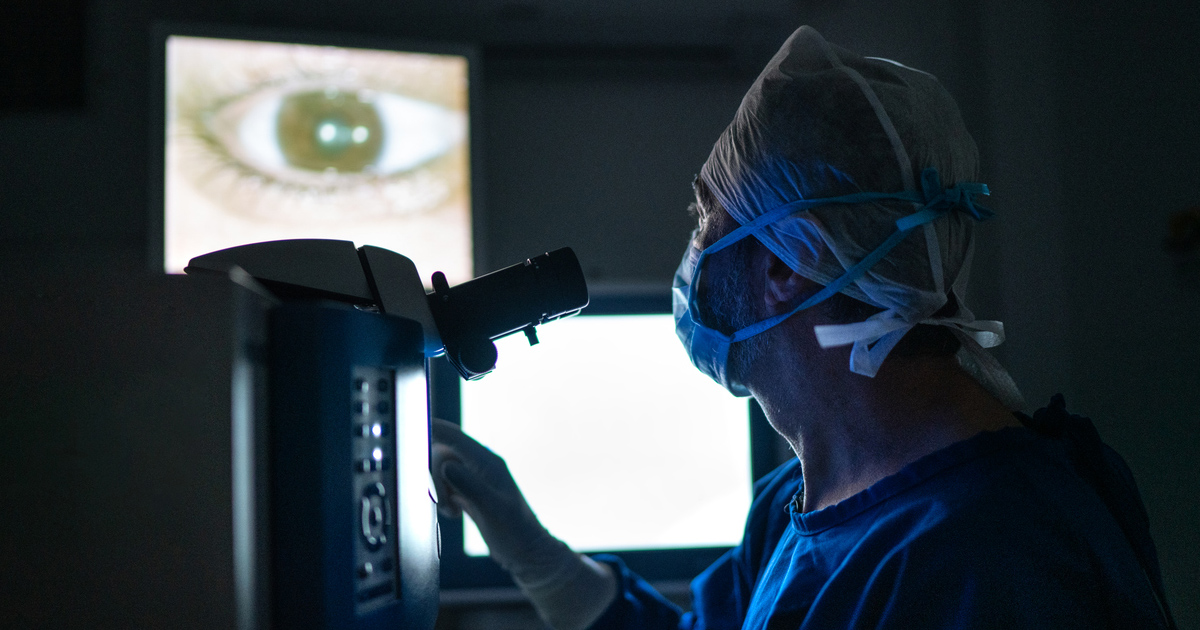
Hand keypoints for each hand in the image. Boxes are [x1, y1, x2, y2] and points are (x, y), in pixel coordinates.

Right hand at [430, 418, 617, 629]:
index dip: (430, 429)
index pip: (452, 436)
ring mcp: (475, 478)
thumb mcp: (492, 510)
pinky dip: (444, 498)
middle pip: (441, 453)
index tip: (410, 429)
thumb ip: (469, 485)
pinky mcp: (470, 491)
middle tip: (443, 501)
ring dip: (439, 490)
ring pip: (441, 470)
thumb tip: (446, 466)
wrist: (526, 553)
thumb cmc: (514, 533)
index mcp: (487, 462)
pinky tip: (456, 513)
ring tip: (452, 511)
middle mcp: (480, 465)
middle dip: (434, 476)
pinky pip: (446, 484)